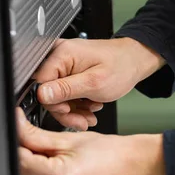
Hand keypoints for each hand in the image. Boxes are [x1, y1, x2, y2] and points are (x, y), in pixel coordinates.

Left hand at [16, 108, 169, 174]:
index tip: (18, 132)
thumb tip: (17, 127)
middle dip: (35, 159)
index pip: (23, 161)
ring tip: (69, 163)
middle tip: (54, 148)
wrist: (139, 169)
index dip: (18, 144)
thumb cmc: (114, 153)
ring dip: (45, 174)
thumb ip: (38, 135)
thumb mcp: (72, 138)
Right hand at [34, 37, 164, 130]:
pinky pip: (64, 92)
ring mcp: (64, 63)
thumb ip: (66, 89)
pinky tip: (89, 107)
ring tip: (89, 115)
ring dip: (73, 110)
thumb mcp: (94, 83)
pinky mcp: (69, 71)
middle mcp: (59, 55)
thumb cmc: (121, 66)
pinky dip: (76, 103)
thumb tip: (42, 95)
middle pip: (48, 92)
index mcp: (62, 54)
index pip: (40, 84)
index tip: (68, 111)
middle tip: (81, 120)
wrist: (134, 61)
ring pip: (57, 95)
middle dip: (66, 110)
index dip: (53, 103)